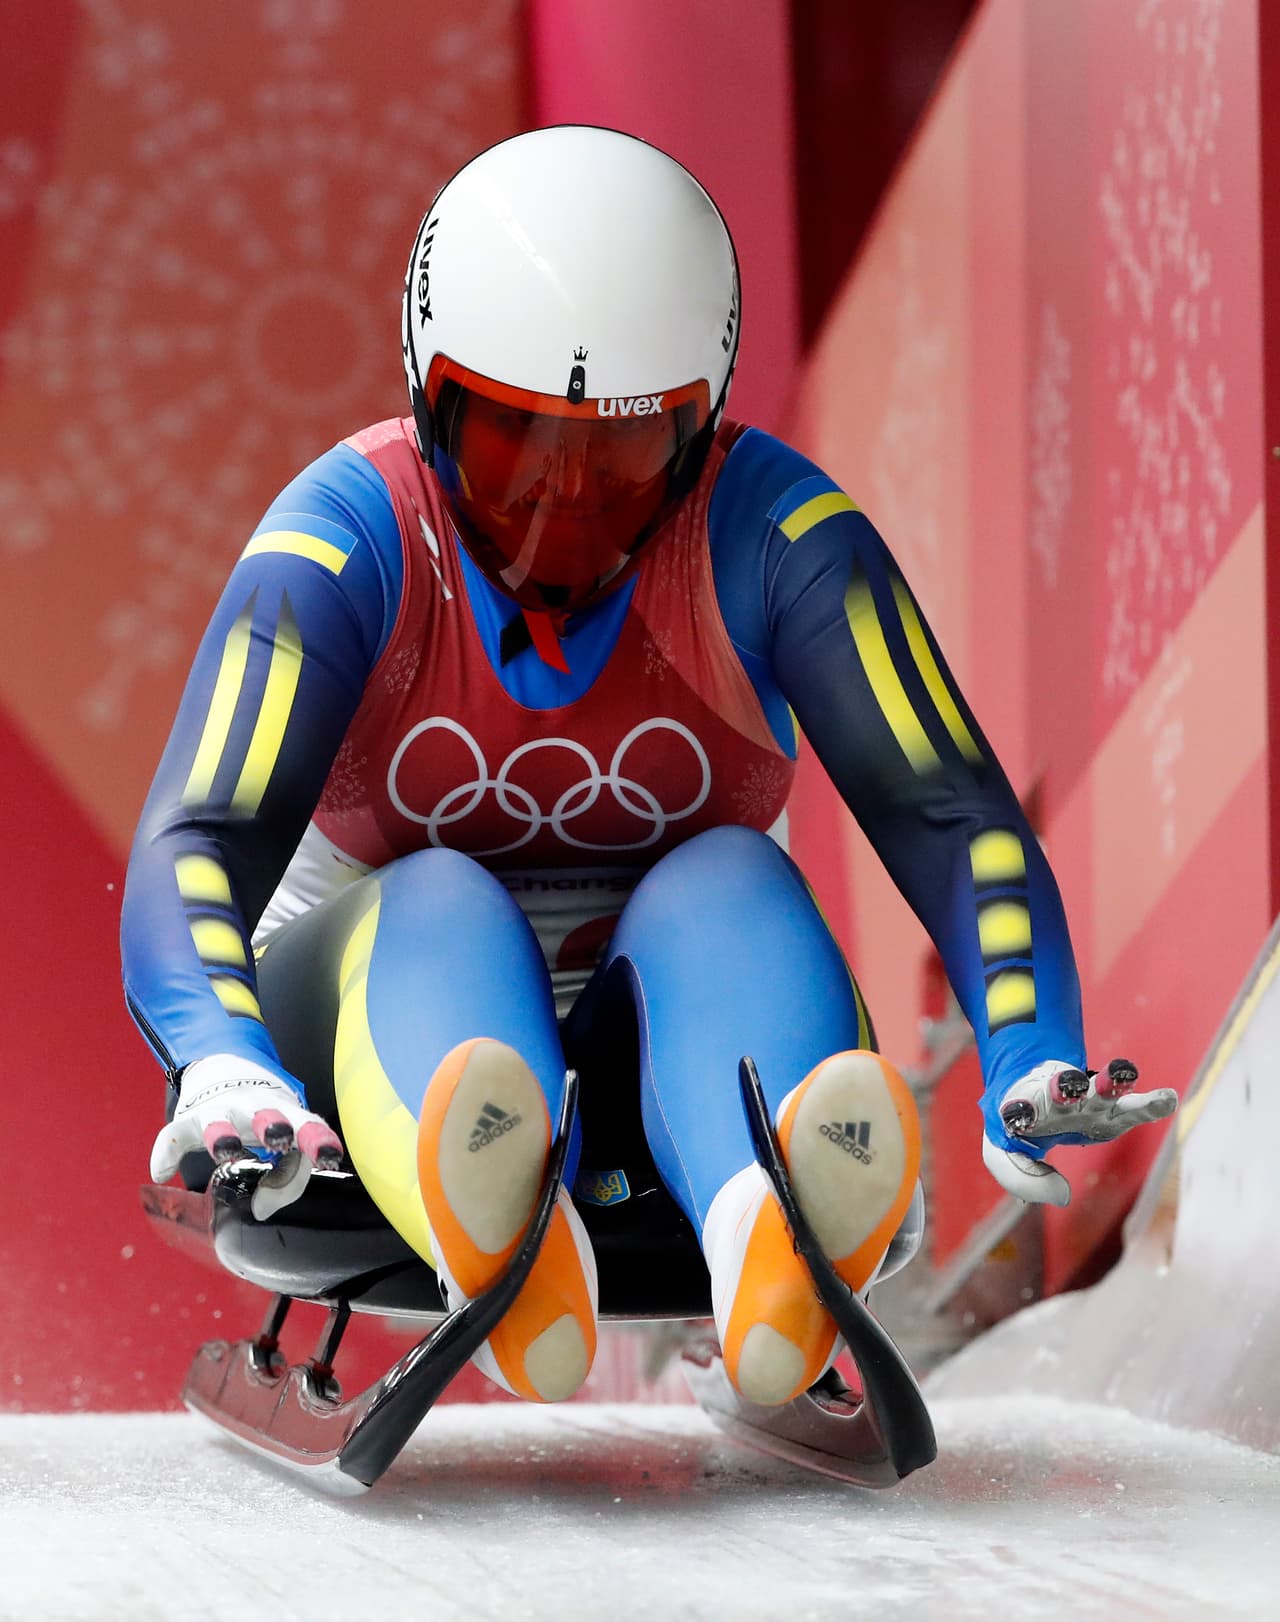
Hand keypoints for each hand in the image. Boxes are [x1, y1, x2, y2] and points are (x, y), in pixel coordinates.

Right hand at [150, 1053, 343, 1219]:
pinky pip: (173, 1134)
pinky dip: (166, 1151)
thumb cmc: (266, 1118)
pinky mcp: (188, 1118)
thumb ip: (286, 1180)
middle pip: (264, 1113)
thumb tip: (260, 1209)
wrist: (224, 1070)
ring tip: (225, 1150)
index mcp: (285, 1111)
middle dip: (273, 1125)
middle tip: (279, 1139)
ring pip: (219, 1119)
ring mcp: (220, 1109)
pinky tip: (162, 1172)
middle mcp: (254, 1106)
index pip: (306, 1123)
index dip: (317, 1140)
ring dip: (223, 1133)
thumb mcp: (285, 1142)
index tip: (328, 1157)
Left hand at [981, 1058, 1176, 1206]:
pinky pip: (1134, 1106)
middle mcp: (1056, 1102)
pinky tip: (1168, 1098)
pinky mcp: (1111, 1107)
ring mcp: (1086, 1101)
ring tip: (1120, 1073)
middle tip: (1072, 1082)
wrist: (1032, 1092)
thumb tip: (1062, 1196)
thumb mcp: (1004, 1157)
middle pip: (1064, 1092)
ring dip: (1107, 1083)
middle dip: (1068, 1087)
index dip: (1020, 1111)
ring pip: (1099, 1090)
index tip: (1017, 1112)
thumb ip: (1023, 1179)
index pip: (1020, 1110)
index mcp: (1025, 1111)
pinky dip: (1150, 1103)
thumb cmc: (1019, 1128)